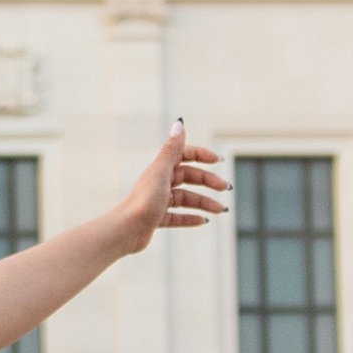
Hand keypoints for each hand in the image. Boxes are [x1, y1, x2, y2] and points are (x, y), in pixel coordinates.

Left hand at [113, 125, 229, 254]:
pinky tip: (204, 221)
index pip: (185, 155)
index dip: (202, 155)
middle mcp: (160, 182)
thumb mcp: (161, 171)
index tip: (218, 161)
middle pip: (189, 178)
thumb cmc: (144, 199)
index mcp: (161, 168)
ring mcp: (159, 201)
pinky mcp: (157, 218)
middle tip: (225, 188)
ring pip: (187, 199)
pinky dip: (191, 218)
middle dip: (209, 182)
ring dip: (205, 203)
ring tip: (221, 210)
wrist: (127, 229)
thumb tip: (179, 123)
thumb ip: (172, 149)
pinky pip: (178, 216)